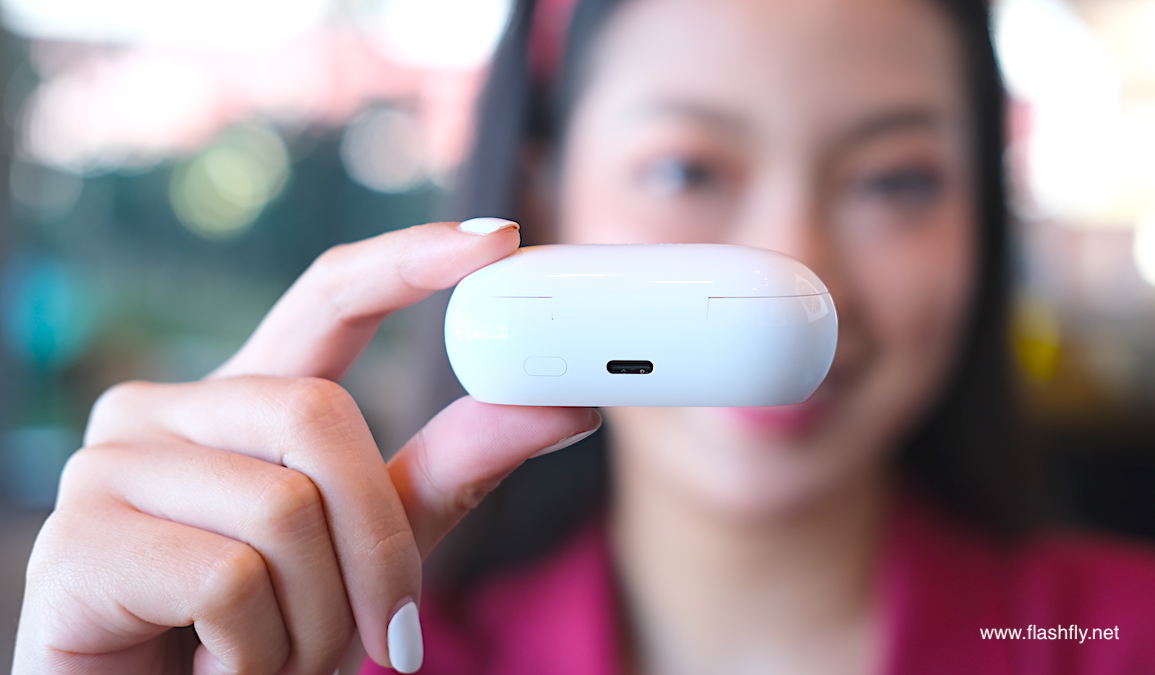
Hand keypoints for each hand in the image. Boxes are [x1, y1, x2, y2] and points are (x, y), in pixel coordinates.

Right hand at [13, 220, 600, 674]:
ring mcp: (107, 467)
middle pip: (323, 418)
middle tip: (379, 636)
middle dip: (377, 548)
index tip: (497, 237)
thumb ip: (452, 470)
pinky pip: (229, 579)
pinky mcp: (75, 542)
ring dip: (316, 621)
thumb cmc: (258, 637)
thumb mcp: (373, 547)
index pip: (326, 298)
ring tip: (271, 659)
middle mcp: (162, 412)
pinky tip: (215, 670)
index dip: (408, 260)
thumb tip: (565, 407)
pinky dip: (258, 654)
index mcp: (239, 403)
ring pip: (285, 509)